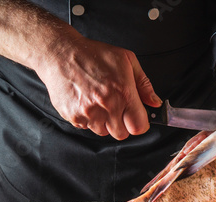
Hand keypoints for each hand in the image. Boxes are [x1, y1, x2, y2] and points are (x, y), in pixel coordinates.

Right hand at [36, 36, 161, 138]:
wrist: (60, 53)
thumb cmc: (93, 54)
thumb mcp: (126, 60)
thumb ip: (144, 84)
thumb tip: (155, 103)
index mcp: (122, 92)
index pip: (139, 127)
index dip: (140, 123)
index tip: (137, 117)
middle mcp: (106, 105)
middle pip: (122, 134)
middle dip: (123, 124)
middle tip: (117, 108)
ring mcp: (88, 113)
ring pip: (104, 132)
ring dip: (105, 122)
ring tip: (100, 103)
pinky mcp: (73, 117)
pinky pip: (87, 128)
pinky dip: (89, 119)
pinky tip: (87, 102)